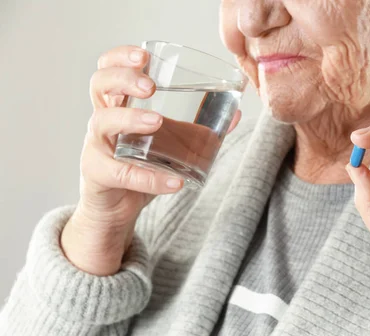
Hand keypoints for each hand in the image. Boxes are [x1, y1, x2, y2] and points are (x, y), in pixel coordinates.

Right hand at [61, 45, 239, 275]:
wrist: (118, 207)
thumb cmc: (141, 164)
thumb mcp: (170, 142)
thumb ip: (198, 128)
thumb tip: (236, 114)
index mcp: (119, 104)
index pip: (110, 69)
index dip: (121, 58)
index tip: (144, 56)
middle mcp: (102, 119)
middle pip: (99, 85)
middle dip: (124, 79)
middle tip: (150, 85)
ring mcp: (97, 146)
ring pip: (102, 123)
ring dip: (130, 118)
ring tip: (158, 122)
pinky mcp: (98, 175)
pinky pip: (122, 174)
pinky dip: (150, 178)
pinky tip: (174, 181)